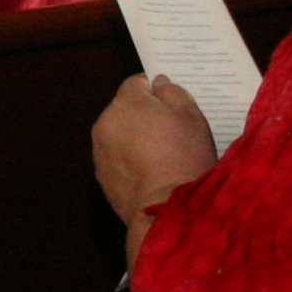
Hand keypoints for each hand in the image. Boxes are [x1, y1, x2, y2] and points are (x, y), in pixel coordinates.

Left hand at [92, 74, 217, 244]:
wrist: (165, 208)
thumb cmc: (183, 157)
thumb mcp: (191, 117)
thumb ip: (173, 92)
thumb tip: (159, 83)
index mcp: (127, 102)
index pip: (137, 82)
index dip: (155, 90)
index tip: (170, 103)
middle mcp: (106, 122)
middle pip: (125, 108)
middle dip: (143, 115)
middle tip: (170, 132)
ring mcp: (100, 150)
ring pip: (119, 133)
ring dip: (134, 137)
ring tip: (161, 155)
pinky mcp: (101, 174)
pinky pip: (116, 157)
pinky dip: (129, 159)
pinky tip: (149, 172)